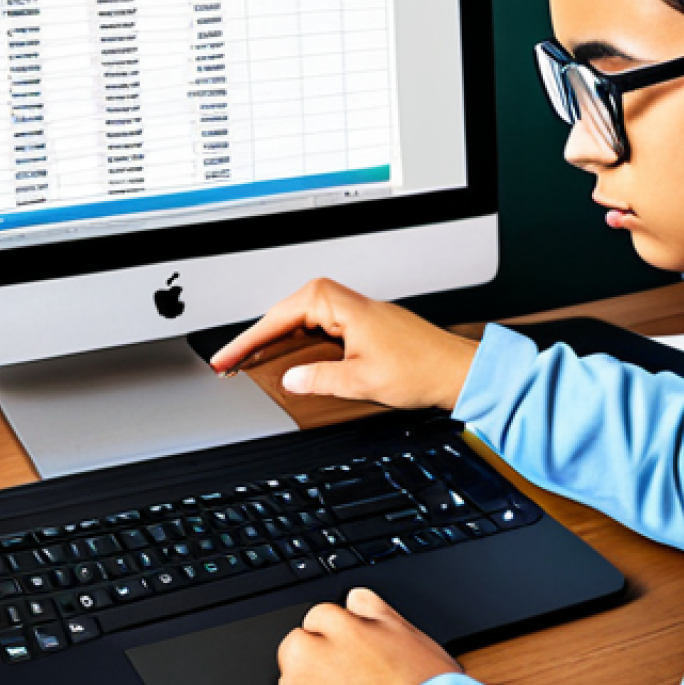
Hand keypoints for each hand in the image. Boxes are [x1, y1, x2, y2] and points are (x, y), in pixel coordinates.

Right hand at [209, 278, 478, 411]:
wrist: (456, 370)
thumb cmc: (421, 368)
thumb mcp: (361, 381)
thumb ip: (319, 380)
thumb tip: (291, 380)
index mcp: (342, 306)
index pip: (280, 317)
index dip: (248, 340)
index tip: (227, 357)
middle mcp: (347, 303)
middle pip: (287, 313)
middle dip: (257, 337)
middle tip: (231, 362)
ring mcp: (356, 313)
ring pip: (302, 319)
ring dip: (277, 339)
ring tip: (251, 361)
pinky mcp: (363, 326)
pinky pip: (319, 327)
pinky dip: (299, 342)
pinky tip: (292, 361)